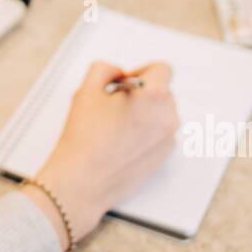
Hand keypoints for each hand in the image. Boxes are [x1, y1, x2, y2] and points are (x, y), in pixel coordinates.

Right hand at [20, 60, 179, 251]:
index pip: (162, 69)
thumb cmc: (84, 138)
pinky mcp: (163, 159)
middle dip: (141, 94)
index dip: (141, 71)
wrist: (83, 182)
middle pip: (162, 92)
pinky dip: (144, 135)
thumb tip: (118, 73)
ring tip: (115, 127)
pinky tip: (120, 143)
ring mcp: (168, 141)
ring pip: (160, 115)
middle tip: (114, 105)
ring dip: (144, 114)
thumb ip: (105, 69)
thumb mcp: (88, 89)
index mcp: (154, 96)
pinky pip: (158, 136)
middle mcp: (168, 118)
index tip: (126, 81)